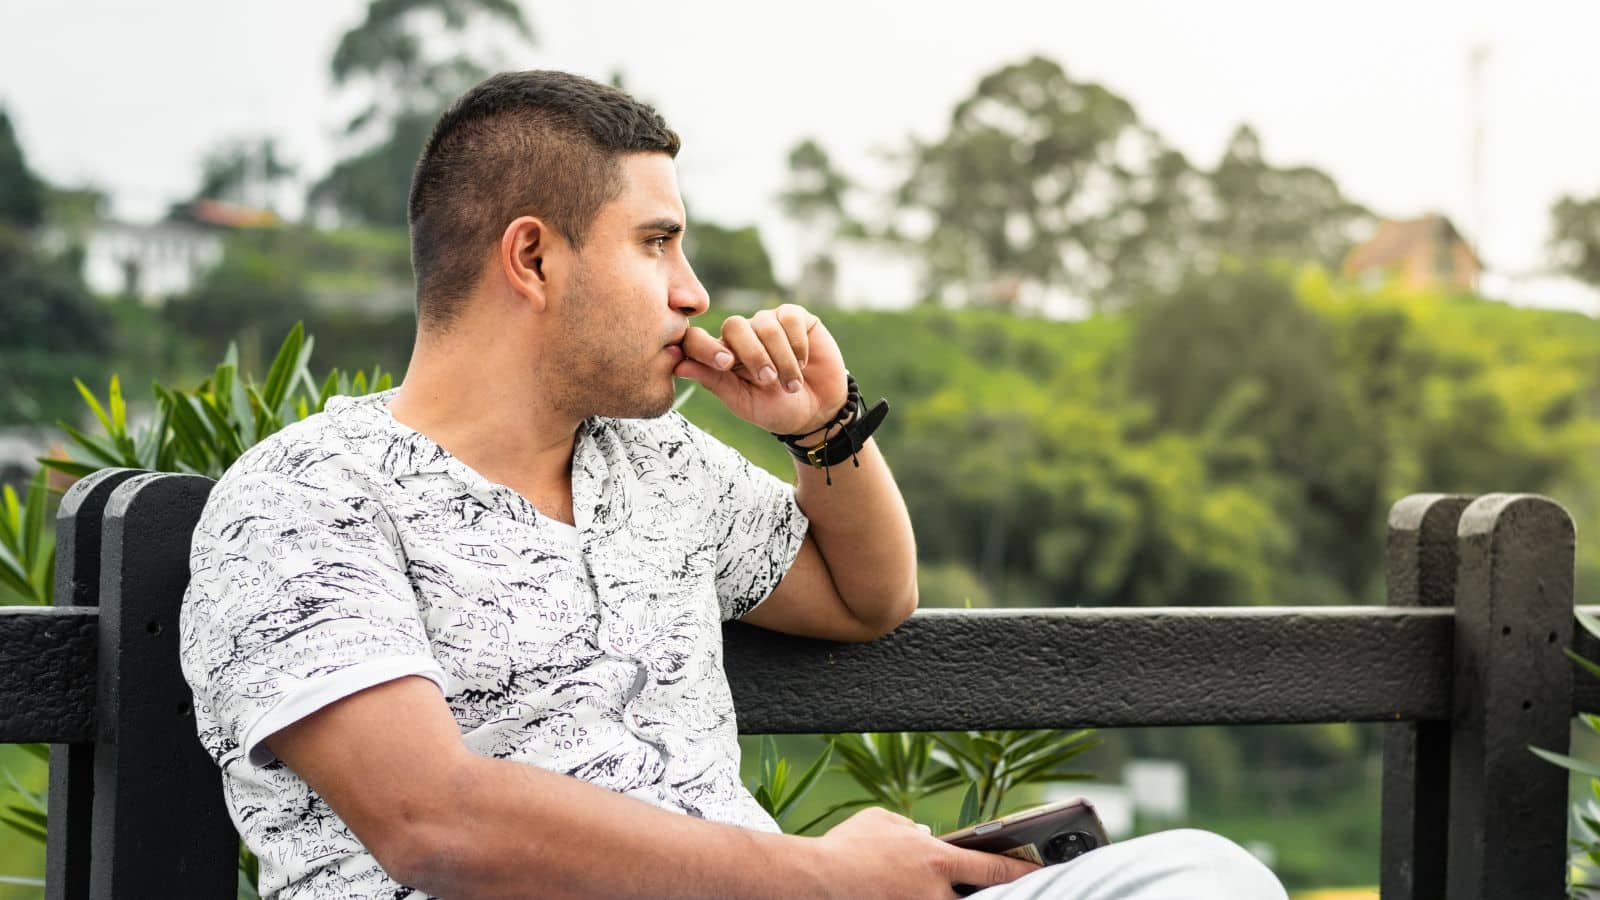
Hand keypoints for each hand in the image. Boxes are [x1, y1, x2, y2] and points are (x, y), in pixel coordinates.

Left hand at [673, 304, 847, 435]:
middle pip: (734, 326)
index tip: (725, 364)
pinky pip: (790, 318)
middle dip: (752, 355)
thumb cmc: (775, 409)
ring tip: (791, 383)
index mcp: (721, 355)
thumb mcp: (742, 401)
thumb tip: (678, 365)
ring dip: (781, 358)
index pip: (699, 338)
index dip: (705, 346)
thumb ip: (713, 381)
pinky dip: (797, 344)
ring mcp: (768, 323)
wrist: (818, 411)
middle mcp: (742, 335)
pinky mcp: (796, 317)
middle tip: (768, 380)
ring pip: (765, 325)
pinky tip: (803, 363)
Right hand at [799, 807, 1038, 898]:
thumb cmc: (846, 848)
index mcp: (937, 859)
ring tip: (943, 886)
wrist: (815, 881)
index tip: (1041, 873)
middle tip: (1005, 890)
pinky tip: (903, 892)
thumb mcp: (881, 822)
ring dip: (955, 899)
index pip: (995, 867)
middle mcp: (935, 893)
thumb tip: (922, 835)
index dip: (1022, 872)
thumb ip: (909, 828)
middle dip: (994, 896)